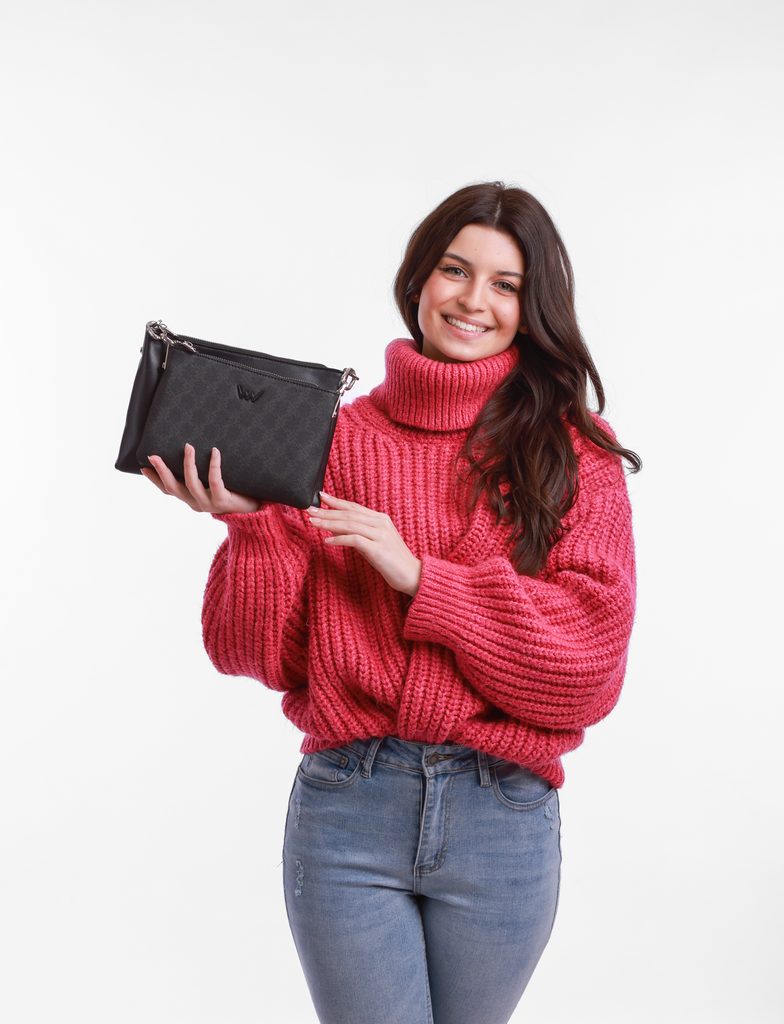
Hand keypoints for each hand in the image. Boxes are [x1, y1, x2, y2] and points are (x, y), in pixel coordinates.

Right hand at [141, 444, 261, 513]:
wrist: (255, 510)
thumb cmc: (234, 492)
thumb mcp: (213, 485)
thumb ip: (202, 474)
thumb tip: (192, 449)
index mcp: (191, 500)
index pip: (168, 490)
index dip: (155, 479)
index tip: (142, 466)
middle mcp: (196, 503)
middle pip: (173, 488)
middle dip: (162, 471)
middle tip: (153, 455)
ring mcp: (209, 503)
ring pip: (191, 483)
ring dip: (188, 464)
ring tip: (188, 446)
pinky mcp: (223, 500)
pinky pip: (215, 481)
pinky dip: (214, 465)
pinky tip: (215, 451)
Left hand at [307, 492, 421, 597]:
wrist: (412, 575)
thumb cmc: (391, 561)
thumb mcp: (372, 543)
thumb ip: (356, 533)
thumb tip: (334, 528)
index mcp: (380, 519)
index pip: (354, 507)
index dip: (336, 501)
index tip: (320, 497)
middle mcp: (380, 523)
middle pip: (349, 514)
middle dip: (327, 511)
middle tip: (309, 510)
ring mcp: (380, 534)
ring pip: (349, 524)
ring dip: (329, 523)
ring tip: (313, 523)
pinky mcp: (378, 548)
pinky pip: (354, 540)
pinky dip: (339, 539)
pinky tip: (327, 541)